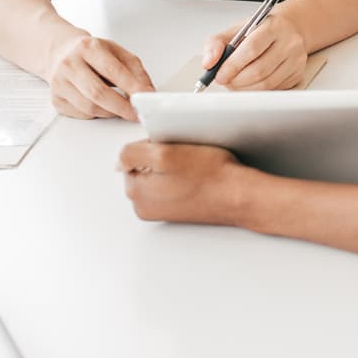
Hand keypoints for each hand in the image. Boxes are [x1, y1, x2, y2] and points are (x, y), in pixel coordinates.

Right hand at [45, 31, 152, 119]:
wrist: (61, 52)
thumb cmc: (92, 52)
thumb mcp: (117, 51)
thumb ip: (135, 69)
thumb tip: (147, 90)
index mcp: (88, 48)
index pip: (113, 70)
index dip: (132, 86)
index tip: (147, 96)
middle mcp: (70, 64)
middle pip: (98, 93)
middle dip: (122, 107)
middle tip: (137, 113)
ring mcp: (59, 83)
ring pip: (90, 107)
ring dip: (111, 112)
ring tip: (121, 107)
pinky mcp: (56, 99)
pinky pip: (82, 114)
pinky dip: (97, 114)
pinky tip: (103, 106)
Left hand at [118, 140, 245, 224]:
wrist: (240, 195)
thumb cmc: (212, 176)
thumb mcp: (165, 154)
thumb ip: (131, 154)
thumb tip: (118, 161)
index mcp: (137, 193)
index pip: (132, 157)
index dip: (154, 146)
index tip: (174, 148)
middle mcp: (145, 206)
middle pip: (144, 168)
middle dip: (162, 158)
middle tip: (186, 157)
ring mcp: (162, 210)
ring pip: (159, 176)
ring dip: (173, 167)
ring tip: (195, 167)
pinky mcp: (179, 210)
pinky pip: (173, 186)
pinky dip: (183, 178)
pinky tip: (199, 176)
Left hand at [203, 7, 308, 89]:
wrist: (288, 29)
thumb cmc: (260, 30)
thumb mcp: (236, 30)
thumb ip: (216, 43)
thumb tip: (209, 63)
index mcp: (274, 26)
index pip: (252, 48)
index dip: (233, 65)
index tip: (220, 74)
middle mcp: (290, 42)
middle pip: (259, 70)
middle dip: (236, 80)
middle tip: (225, 80)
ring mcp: (297, 60)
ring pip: (267, 84)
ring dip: (245, 88)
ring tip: (235, 82)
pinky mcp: (298, 74)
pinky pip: (274, 90)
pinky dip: (257, 91)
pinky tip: (250, 83)